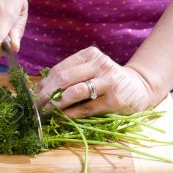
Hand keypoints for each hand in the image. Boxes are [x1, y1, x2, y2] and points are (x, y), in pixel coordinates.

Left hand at [35, 47, 159, 117]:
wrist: (139, 88)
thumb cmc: (105, 81)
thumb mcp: (88, 72)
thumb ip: (67, 77)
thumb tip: (38, 90)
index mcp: (89, 55)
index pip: (59, 69)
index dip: (43, 85)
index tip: (33, 97)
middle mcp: (99, 64)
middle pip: (63, 79)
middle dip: (46, 95)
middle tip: (36, 108)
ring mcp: (109, 81)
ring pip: (75, 92)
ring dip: (57, 104)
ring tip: (47, 112)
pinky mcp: (115, 99)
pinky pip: (88, 107)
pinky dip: (72, 113)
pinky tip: (62, 117)